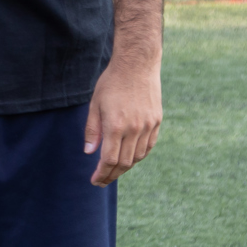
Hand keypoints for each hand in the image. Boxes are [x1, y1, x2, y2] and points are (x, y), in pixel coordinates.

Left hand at [83, 58, 161, 185]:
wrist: (137, 65)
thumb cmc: (112, 83)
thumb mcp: (95, 104)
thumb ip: (92, 130)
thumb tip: (89, 153)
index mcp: (115, 126)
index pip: (109, 160)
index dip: (102, 173)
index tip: (95, 180)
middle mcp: (134, 129)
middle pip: (124, 163)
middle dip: (112, 175)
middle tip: (102, 181)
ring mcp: (148, 126)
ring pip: (137, 157)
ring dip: (125, 167)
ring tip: (114, 170)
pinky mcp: (157, 122)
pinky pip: (148, 147)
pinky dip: (139, 156)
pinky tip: (130, 158)